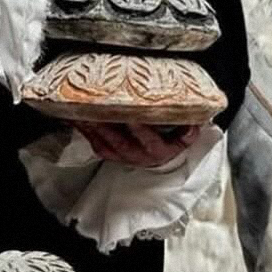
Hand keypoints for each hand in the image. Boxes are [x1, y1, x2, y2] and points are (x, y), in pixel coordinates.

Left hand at [77, 122, 198, 167]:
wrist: (163, 161)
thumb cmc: (172, 142)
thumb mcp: (184, 138)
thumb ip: (189, 130)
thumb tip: (195, 121)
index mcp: (158, 151)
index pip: (149, 140)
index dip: (141, 129)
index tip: (134, 118)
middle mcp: (138, 156)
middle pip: (119, 141)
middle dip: (105, 126)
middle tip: (94, 110)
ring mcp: (122, 156)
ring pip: (104, 144)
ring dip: (91, 128)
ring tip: (78, 112)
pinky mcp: (110, 154)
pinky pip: (94, 143)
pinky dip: (85, 131)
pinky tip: (75, 118)